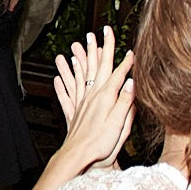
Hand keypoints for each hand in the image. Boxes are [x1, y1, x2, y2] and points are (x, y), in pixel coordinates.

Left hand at [52, 29, 135, 174]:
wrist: (79, 157)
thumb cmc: (101, 144)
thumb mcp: (119, 124)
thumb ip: (125, 102)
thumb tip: (131, 83)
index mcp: (105, 98)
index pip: (117, 74)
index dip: (126, 62)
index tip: (132, 50)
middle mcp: (92, 97)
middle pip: (97, 67)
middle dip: (101, 48)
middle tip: (101, 32)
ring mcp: (82, 103)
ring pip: (80, 76)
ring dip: (80, 59)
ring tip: (77, 45)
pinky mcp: (74, 112)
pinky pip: (67, 92)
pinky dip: (64, 80)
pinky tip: (58, 74)